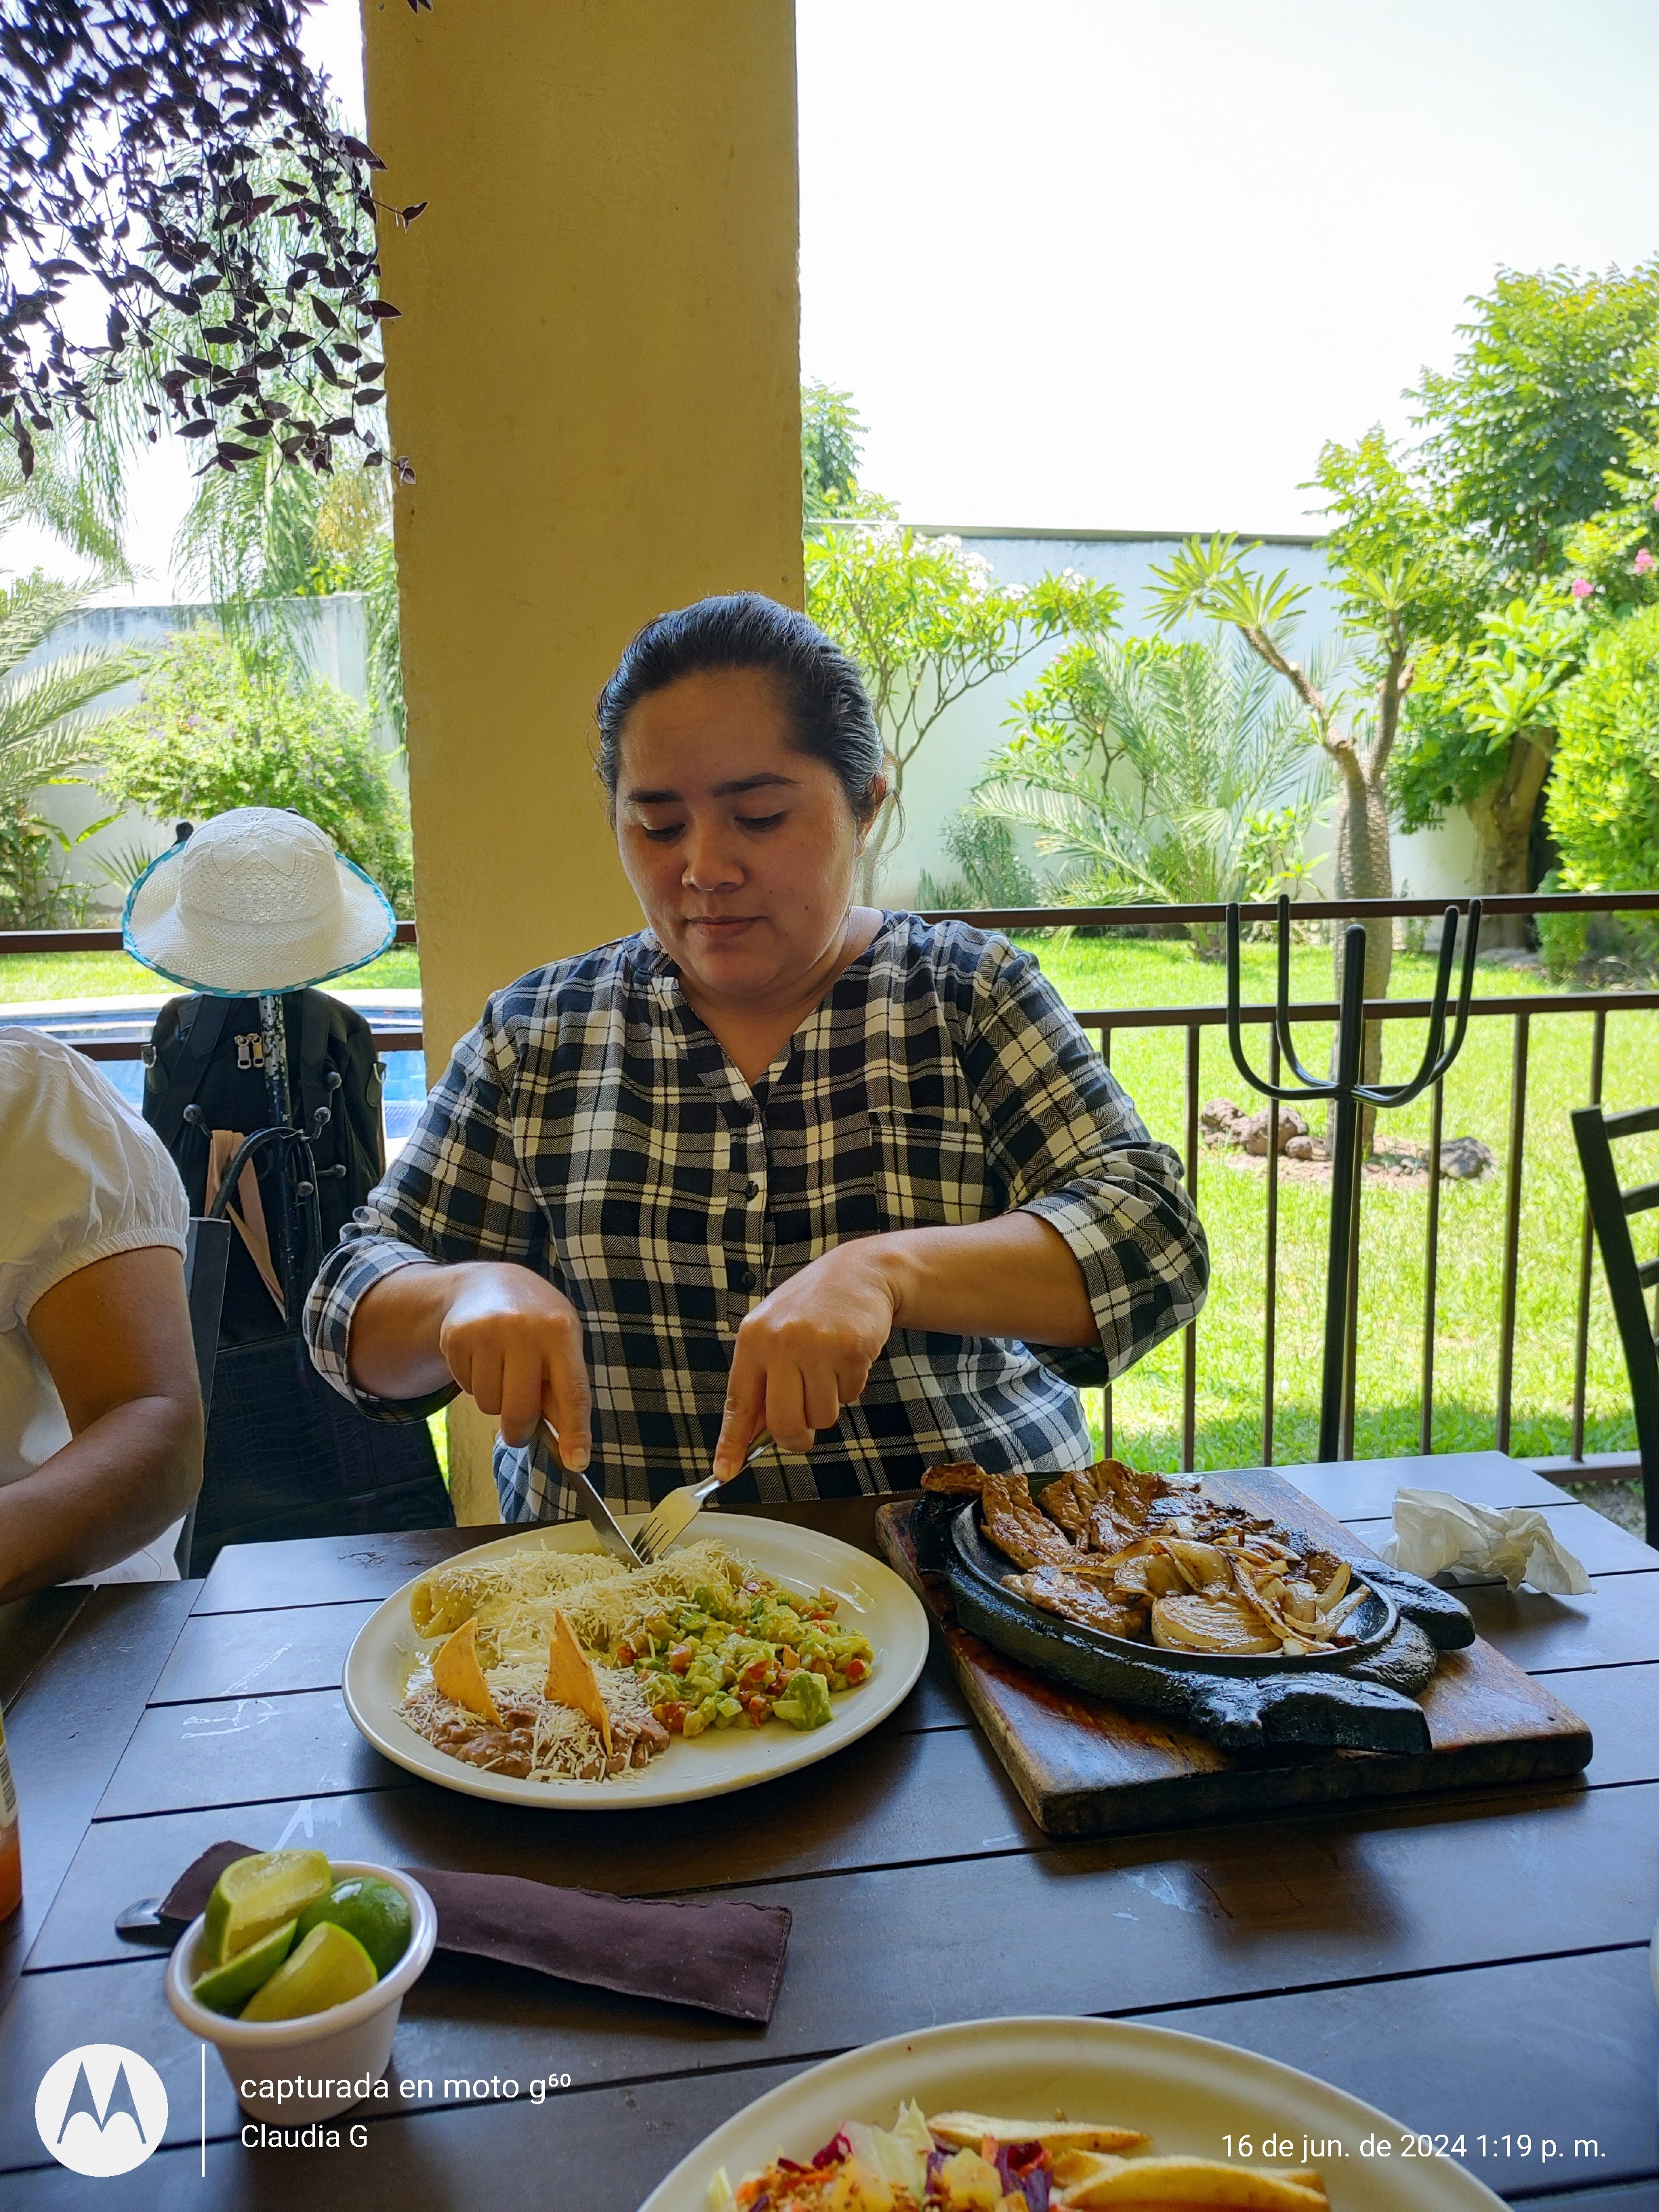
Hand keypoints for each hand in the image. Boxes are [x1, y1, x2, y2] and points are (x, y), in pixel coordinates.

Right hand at [436, 1262, 591, 1469]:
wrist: (489, 1283)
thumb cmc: (537, 1322)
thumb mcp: (562, 1344)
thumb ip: (566, 1387)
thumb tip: (569, 1444)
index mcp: (561, 1331)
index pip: (571, 1391)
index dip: (575, 1431)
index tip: (576, 1462)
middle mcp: (524, 1329)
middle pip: (520, 1410)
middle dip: (519, 1431)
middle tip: (520, 1429)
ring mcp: (486, 1331)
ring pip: (489, 1405)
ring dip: (495, 1402)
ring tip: (503, 1372)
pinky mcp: (456, 1336)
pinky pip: (465, 1388)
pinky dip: (474, 1384)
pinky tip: (483, 1359)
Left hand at [713, 1241, 897, 1477]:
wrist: (860, 1272)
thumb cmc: (812, 1308)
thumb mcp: (774, 1333)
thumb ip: (762, 1380)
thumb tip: (752, 1434)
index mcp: (753, 1339)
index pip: (738, 1402)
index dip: (731, 1442)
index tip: (724, 1471)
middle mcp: (781, 1342)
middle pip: (784, 1422)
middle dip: (796, 1438)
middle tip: (804, 1432)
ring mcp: (817, 1346)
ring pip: (821, 1416)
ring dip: (828, 1403)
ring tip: (828, 1368)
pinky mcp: (851, 1350)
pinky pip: (850, 1396)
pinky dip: (851, 1385)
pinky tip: (847, 1356)